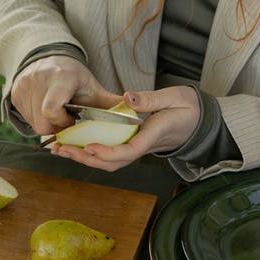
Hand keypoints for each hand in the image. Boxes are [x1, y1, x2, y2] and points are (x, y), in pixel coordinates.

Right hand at [11, 55, 122, 134]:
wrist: (46, 59)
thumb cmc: (73, 77)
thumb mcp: (92, 86)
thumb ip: (109, 103)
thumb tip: (136, 115)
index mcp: (61, 78)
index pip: (52, 109)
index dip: (63, 122)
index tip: (74, 119)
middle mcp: (38, 81)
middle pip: (43, 123)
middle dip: (57, 128)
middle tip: (67, 121)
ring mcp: (23, 87)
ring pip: (34, 124)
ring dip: (48, 126)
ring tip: (59, 115)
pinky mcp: (14, 94)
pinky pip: (25, 118)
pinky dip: (37, 121)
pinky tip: (47, 112)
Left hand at [50, 86, 200, 170]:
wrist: (198, 121)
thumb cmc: (188, 108)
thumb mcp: (174, 97)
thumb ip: (150, 99)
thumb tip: (127, 97)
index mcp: (154, 135)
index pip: (130, 150)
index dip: (108, 152)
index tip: (89, 146)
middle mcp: (143, 146)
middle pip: (113, 162)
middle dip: (86, 159)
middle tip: (62, 149)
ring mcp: (136, 148)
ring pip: (109, 162)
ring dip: (84, 158)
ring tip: (60, 150)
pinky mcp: (131, 145)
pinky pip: (109, 154)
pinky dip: (90, 152)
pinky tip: (73, 145)